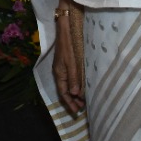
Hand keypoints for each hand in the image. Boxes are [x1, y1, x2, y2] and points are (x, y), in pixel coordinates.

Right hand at [51, 0, 85, 114]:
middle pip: (64, 90)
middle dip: (71, 101)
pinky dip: (74, 86)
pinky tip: (79, 87)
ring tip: (81, 101)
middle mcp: (59, 72)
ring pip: (66, 85)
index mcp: (59, 73)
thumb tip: (75, 94)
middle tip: (80, 109)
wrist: (64, 29)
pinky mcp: (65, 63)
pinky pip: (68, 79)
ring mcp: (61, 67)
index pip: (63, 92)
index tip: (76, 112)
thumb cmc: (68, 45)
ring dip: (73, 94)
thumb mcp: (71, 62)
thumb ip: (73, 77)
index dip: (69, 103)